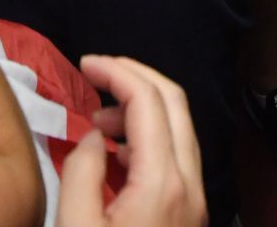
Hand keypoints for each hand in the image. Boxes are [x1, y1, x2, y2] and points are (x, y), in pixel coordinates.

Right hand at [57, 56, 206, 226]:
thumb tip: (94, 137)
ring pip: (181, 129)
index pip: (148, 101)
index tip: (84, 64)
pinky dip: (150, 137)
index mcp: (162, 183)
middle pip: (175, 103)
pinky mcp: (191, 214)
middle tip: (97, 75)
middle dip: (136, 77)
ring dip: (143, 108)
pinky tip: (118, 154)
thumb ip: (81, 173)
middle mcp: (190, 185)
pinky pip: (178, 158)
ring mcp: (196, 201)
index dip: (115, 71)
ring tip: (100, 121)